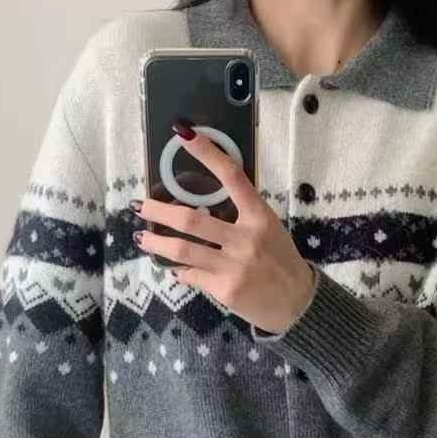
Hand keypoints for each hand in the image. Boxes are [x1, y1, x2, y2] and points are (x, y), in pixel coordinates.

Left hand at [133, 124, 316, 335]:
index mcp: (259, 216)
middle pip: (191, 220)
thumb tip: (199, 208)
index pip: (232, 176)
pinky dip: (179, 270)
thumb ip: (241, 215)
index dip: (207, 153)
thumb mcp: (268, 229)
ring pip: (183, 250)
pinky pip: (192, 275)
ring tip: (142, 238)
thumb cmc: (280, 260)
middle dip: (159, 211)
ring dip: (156, 243)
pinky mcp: (224, 290)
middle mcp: (245, 239)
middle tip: (140, 205)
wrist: (296, 303)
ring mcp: (233, 267)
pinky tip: (172, 267)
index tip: (183, 135)